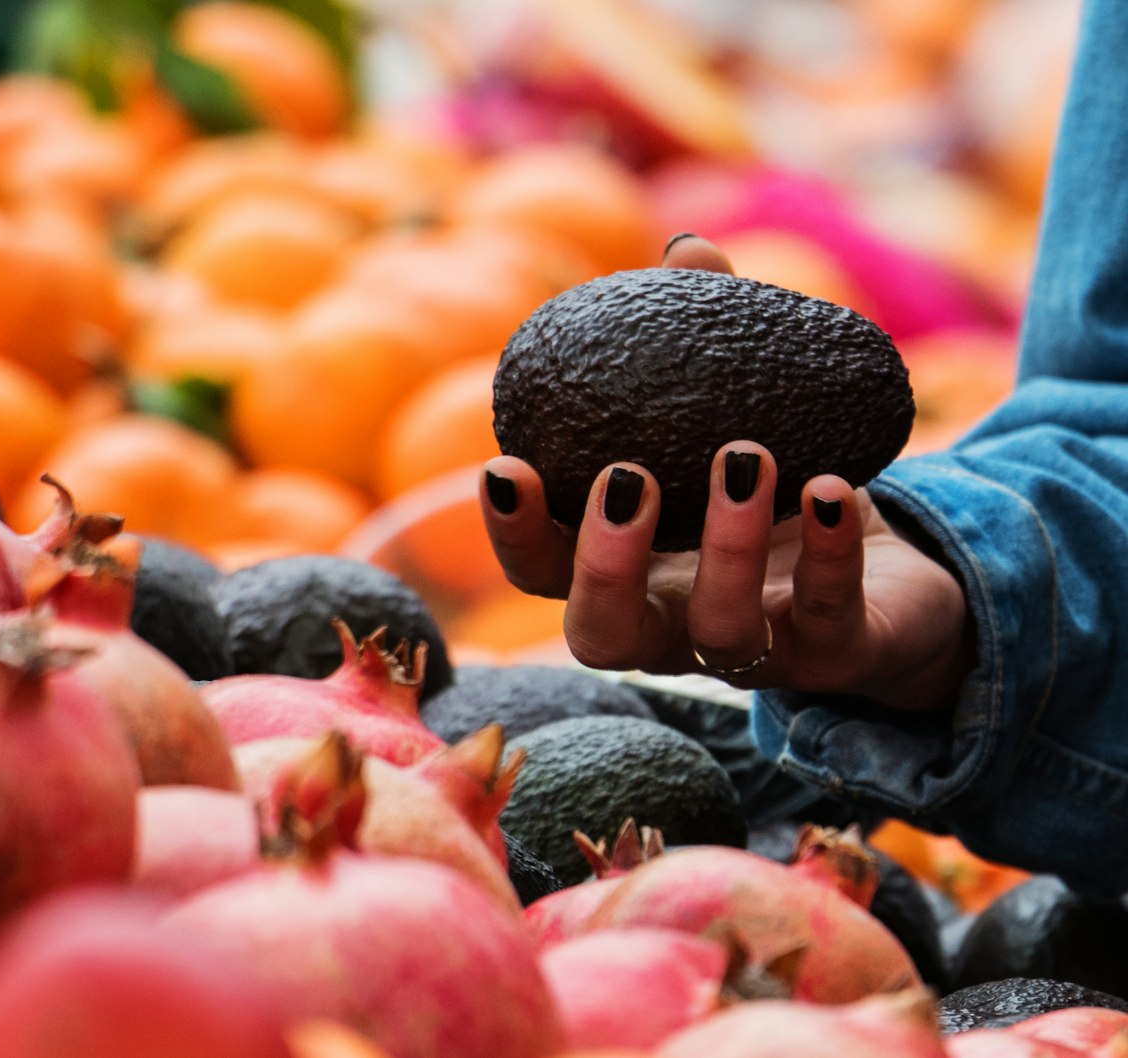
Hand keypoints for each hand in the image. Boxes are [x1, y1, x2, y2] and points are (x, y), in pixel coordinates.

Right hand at [478, 236, 972, 711]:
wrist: (902, 580)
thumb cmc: (786, 494)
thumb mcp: (740, 418)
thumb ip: (705, 343)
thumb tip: (685, 251)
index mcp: (628, 574)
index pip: (541, 574)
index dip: (514, 534)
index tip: (506, 465)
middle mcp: (674, 627)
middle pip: (603, 633)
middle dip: (603, 563)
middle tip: (628, 476)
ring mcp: (756, 650)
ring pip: (719, 634)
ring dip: (726, 548)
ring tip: (747, 455)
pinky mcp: (838, 657)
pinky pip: (828, 620)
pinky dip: (828, 554)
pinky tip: (831, 490)